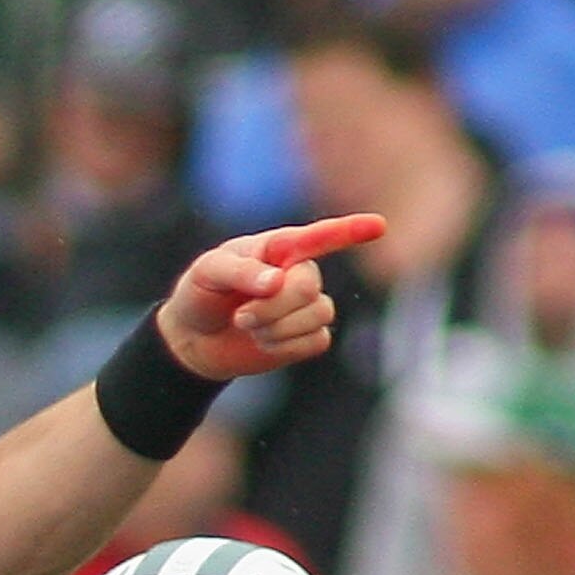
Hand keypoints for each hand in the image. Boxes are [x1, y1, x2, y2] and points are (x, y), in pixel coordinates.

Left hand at [157, 216, 385, 382]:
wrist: (195, 338)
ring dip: (276, 328)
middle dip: (272, 307)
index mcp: (280, 248)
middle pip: (309, 287)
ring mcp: (308, 306)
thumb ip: (240, 271)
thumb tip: (276, 282)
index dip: (350, 231)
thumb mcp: (208, 271)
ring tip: (248, 326)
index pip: (320, 236)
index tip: (379, 226)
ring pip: (317, 315)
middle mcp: (301, 273)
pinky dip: (284, 348)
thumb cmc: (201, 293)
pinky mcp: (309, 337)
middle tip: (240, 315)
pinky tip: (263, 343)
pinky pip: (316, 342)